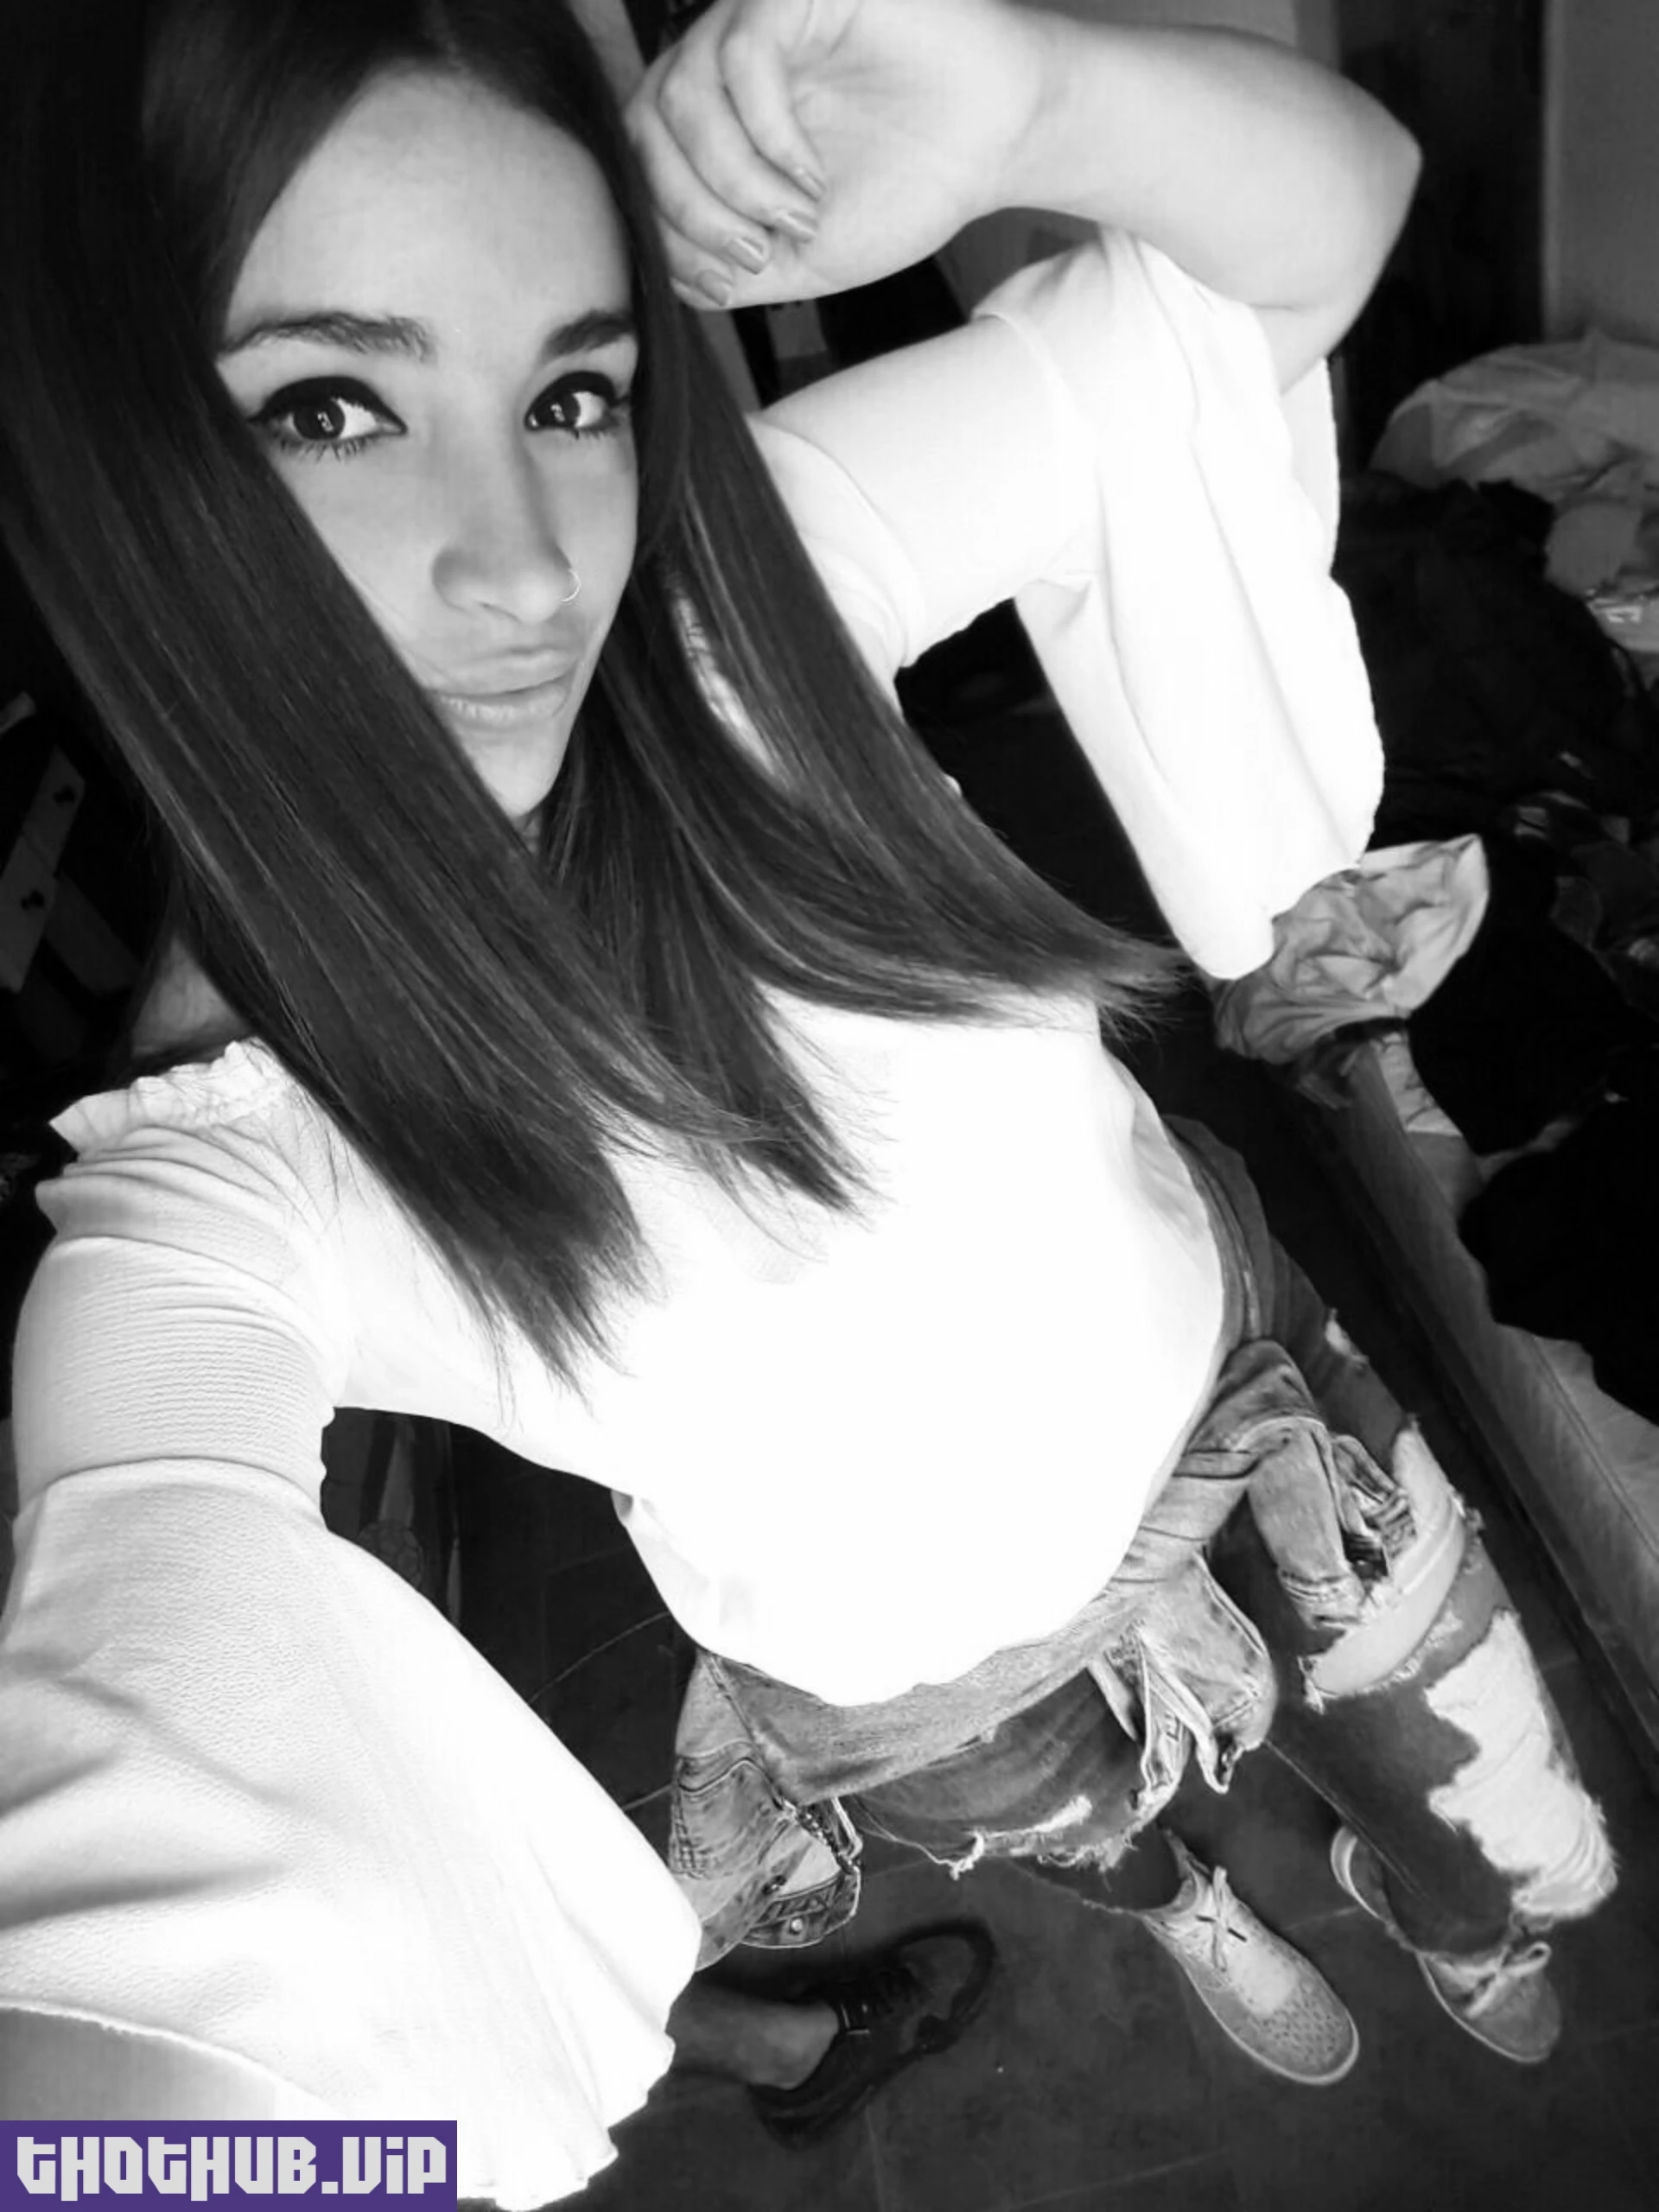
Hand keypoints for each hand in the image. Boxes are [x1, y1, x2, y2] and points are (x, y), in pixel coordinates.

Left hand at [622, 0, 1047, 310]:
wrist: (994, 145)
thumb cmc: (906, 188)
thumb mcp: (800, 260)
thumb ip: (728, 269)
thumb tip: (668, 275)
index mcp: (716, 120)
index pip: (642, 164)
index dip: (667, 230)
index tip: (728, 278)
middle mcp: (723, 65)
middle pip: (645, 130)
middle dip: (692, 211)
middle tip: (757, 253)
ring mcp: (756, 22)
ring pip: (683, 94)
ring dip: (734, 179)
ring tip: (798, 217)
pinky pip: (742, 55)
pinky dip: (767, 134)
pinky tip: (809, 177)